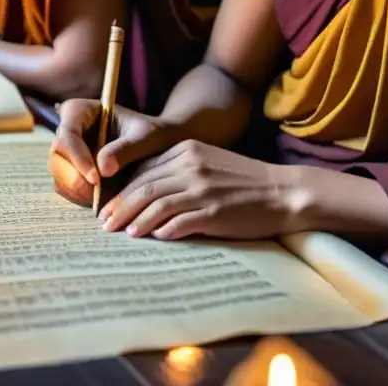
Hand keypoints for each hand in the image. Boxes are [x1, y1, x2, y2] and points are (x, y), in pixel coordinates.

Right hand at [48, 99, 178, 207]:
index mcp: (80, 110)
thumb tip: (103, 169)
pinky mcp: (71, 172)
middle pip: (57, 156)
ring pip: (59, 174)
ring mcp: (68, 152)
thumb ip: (126, 149)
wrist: (157, 148)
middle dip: (74, 177)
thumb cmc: (152, 135)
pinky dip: (79, 197)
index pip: (68, 133)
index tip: (96, 178)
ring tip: (102, 197)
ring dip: (77, 190)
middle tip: (97, 194)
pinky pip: (66, 187)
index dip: (77, 156)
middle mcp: (69, 130)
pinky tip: (100, 200)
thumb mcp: (147, 137)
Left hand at [100, 140, 305, 240]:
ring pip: (157, 204)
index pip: (143, 171)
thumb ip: (178, 171)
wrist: (283, 193)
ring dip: (136, 221)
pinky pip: (181, 222)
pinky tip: (153, 238)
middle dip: (120, 207)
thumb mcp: (208, 163)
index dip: (122, 190)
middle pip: (144, 187)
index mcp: (187, 150)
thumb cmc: (244, 181)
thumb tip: (145, 193)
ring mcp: (203, 189)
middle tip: (104, 225)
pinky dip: (163, 230)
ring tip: (123, 234)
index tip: (108, 207)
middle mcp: (192, 166)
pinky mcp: (215, 211)